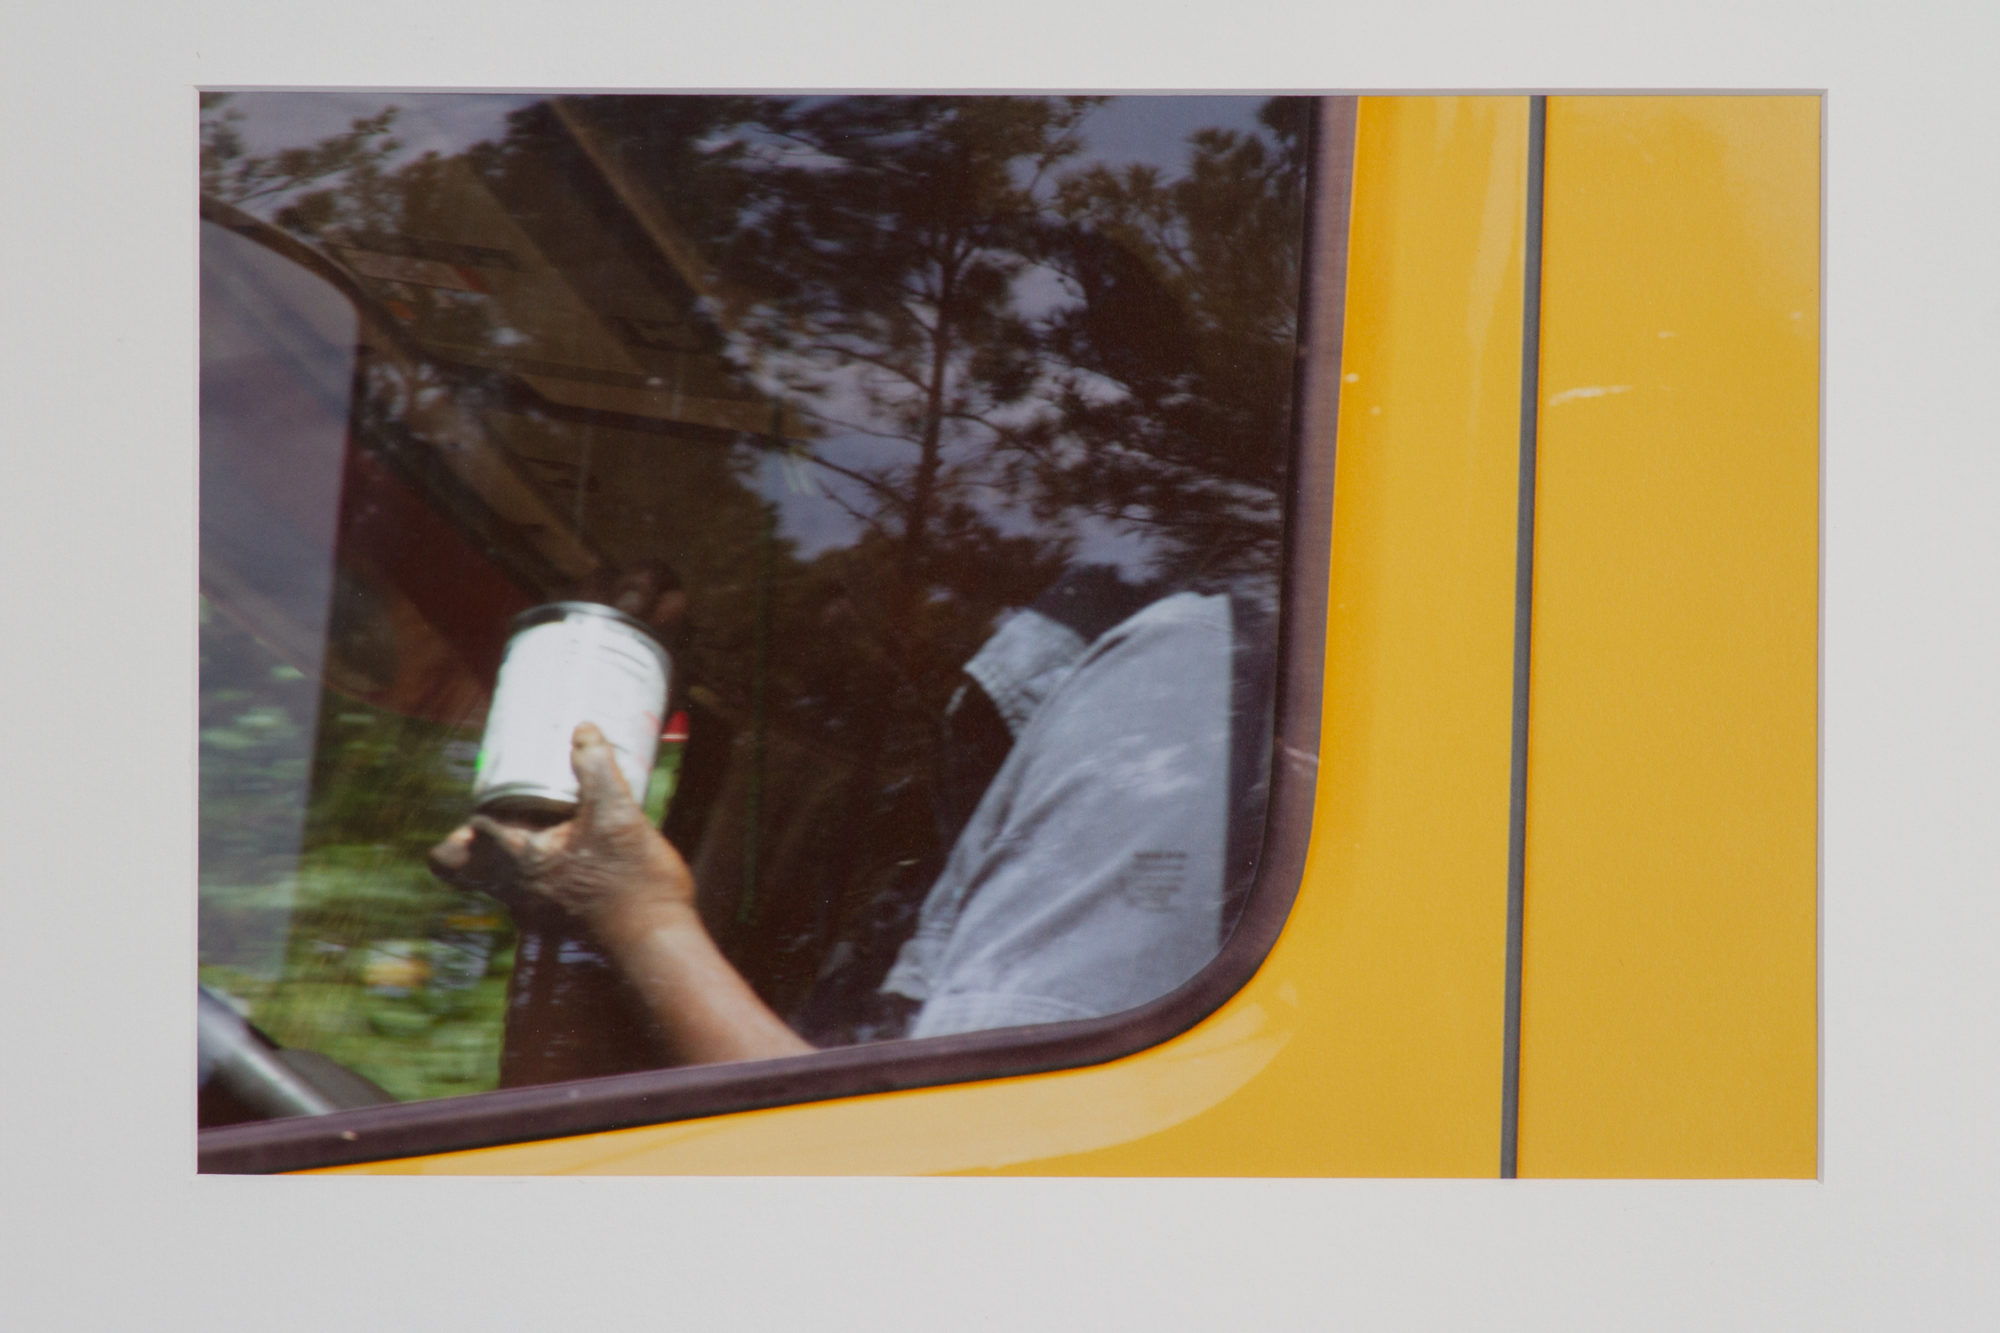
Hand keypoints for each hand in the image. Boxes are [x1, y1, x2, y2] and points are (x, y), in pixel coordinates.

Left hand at [429, 722, 694, 930]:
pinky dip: (531, 874)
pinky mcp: (555, 923)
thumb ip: (596, 768)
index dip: (467, 821)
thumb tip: (582, 730)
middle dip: (465, 844)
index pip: (455, 848)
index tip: (494, 799)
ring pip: (492, 883)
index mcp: (517, 861)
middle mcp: (514, 892)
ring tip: (535, 831)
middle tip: (495, 817)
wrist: (656, 942)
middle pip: (458, 871)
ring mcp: (532, 912)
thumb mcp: (617, 813)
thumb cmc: (633, 881)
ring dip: (499, 857)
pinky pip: (523, 895)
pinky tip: (567, 859)